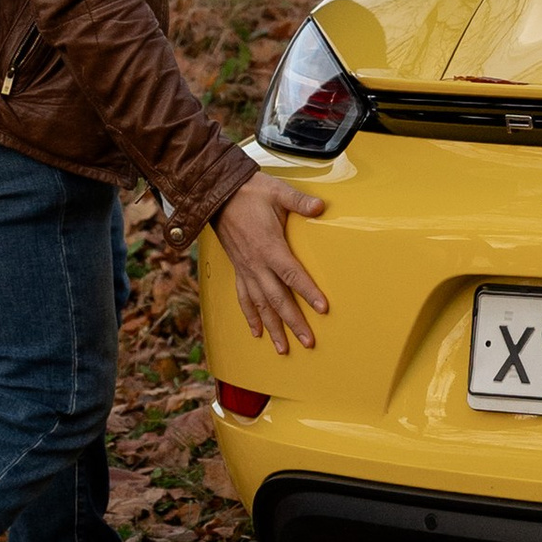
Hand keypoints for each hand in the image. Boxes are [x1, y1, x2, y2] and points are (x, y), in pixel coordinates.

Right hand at [213, 176, 329, 355]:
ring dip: (272, 328)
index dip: (308, 293)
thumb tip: (320, 206)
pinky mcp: (239, 270)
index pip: (293, 275)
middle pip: (278, 299)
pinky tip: (256, 333)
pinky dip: (250, 317)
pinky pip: (244, 298)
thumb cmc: (251, 193)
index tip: (323, 309)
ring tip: (282, 349)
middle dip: (293, 322)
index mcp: (270, 247)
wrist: (218, 196)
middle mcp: (256, 264)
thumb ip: (300, 202)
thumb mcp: (278, 192)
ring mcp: (246, 270)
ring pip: (260, 305)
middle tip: (308, 342)